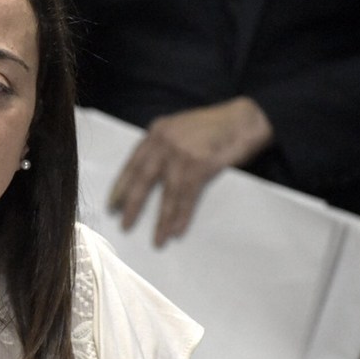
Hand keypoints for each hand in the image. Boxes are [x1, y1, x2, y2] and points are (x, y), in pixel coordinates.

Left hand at [108, 97, 272, 246]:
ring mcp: (182, 153)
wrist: (246, 118)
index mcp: (157, 132)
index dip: (121, 185)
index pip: (132, 163)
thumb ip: (162, 146)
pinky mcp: (201, 165)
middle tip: (124, 225)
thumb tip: (148, 174)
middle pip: (142, 179)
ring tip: (157, 240)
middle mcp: (164, 141)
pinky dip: (182, 216)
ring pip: (167, 193)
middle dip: (132, 204)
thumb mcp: (179, 128)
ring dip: (161, 219)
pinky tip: (177, 231)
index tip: (112, 204)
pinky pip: (187, 196)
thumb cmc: (214, 126)